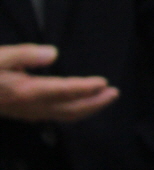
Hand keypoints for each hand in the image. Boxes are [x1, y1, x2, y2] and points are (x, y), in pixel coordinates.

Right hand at [0, 45, 116, 122]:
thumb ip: (25, 55)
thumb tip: (53, 53)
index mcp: (24, 92)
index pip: (62, 92)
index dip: (84, 89)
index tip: (103, 83)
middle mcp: (29, 106)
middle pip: (68, 110)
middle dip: (94, 103)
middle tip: (114, 93)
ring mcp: (25, 112)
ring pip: (62, 115)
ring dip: (86, 108)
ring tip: (104, 98)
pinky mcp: (22, 113)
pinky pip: (54, 115)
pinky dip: (72, 111)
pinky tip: (78, 104)